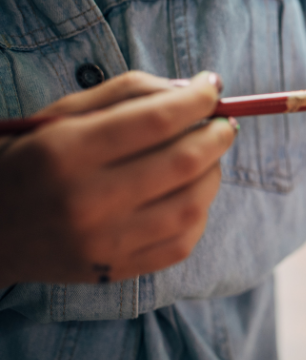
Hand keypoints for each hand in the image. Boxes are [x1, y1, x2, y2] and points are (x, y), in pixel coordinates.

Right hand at [0, 71, 236, 287]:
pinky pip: (184, 241)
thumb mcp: (59, 115)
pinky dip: (200, 211)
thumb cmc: (27, 161)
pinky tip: (190, 192)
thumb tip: (193, 89)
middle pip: (184, 161)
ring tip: (208, 155)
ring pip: (193, 204)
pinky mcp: (117, 272)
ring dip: (214, 172)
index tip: (214, 88)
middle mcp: (86, 201)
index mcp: (64, 152)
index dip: (198, 100)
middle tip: (224, 123)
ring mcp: (104, 243)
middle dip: (217, 134)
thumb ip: (125, 94)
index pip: (156, 120)